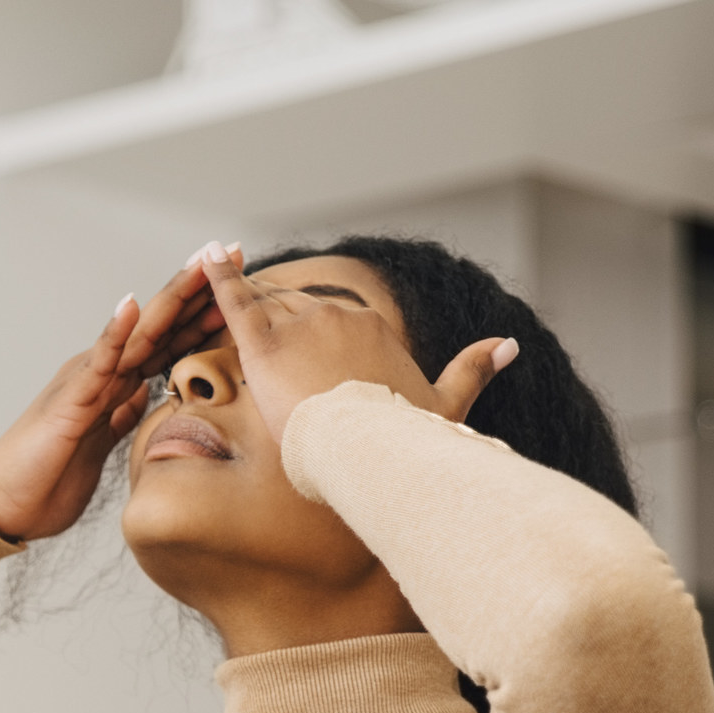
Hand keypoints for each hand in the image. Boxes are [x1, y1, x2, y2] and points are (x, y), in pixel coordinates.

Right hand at [0, 244, 232, 541]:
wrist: (6, 504)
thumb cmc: (49, 476)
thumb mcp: (101, 443)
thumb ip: (121, 415)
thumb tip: (145, 398)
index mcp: (116, 383)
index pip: (169, 340)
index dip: (205, 312)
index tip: (243, 285)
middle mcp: (104, 372)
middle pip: (161, 323)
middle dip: (199, 288)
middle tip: (234, 250)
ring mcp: (87, 381)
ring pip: (138, 332)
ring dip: (170, 297)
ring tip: (199, 264)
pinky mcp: (71, 400)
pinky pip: (97, 362)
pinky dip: (115, 333)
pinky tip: (132, 306)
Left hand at [197, 244, 516, 441]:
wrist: (373, 454)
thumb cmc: (407, 438)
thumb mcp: (446, 404)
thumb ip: (474, 370)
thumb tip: (510, 344)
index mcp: (372, 328)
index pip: (333, 325)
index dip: (317, 345)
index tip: (308, 369)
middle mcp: (337, 316)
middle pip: (298, 317)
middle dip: (281, 336)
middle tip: (260, 361)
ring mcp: (301, 327)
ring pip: (267, 313)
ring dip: (245, 315)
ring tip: (230, 325)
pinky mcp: (265, 346)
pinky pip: (236, 304)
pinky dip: (218, 279)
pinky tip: (203, 258)